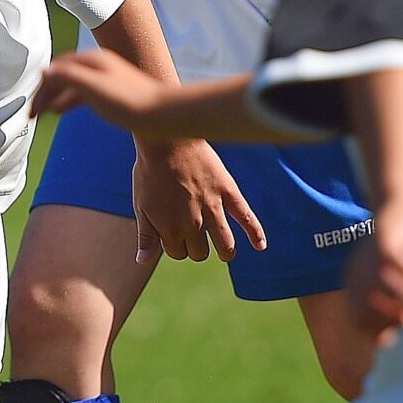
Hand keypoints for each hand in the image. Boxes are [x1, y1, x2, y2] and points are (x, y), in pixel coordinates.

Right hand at [32, 49, 166, 128]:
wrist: (162, 114)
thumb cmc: (131, 102)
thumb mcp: (93, 88)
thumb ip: (68, 78)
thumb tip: (45, 71)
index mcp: (92, 60)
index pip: (56, 68)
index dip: (41, 86)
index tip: (32, 105)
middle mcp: (98, 66)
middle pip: (62, 75)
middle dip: (45, 92)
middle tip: (33, 112)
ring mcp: (105, 79)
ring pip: (71, 85)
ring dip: (55, 97)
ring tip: (43, 112)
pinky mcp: (112, 93)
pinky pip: (82, 93)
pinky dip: (69, 101)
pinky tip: (64, 110)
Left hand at [133, 139, 268, 263]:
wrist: (167, 140)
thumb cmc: (150, 172)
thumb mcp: (141, 206)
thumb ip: (145, 236)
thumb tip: (142, 261)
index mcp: (170, 229)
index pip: (178, 253)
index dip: (174, 245)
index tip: (172, 234)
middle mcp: (194, 224)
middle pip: (200, 252)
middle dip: (195, 247)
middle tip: (191, 234)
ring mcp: (213, 209)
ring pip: (224, 245)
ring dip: (225, 252)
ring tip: (224, 253)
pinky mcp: (228, 193)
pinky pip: (246, 218)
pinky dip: (256, 233)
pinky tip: (261, 246)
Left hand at [341, 204, 402, 344]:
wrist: (402, 211)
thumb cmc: (400, 253)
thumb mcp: (396, 284)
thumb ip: (393, 311)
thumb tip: (385, 343)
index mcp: (355, 285)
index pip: (360, 321)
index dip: (382, 330)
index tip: (401, 328)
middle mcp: (358, 272)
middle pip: (369, 308)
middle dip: (394, 319)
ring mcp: (371, 256)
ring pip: (384, 286)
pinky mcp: (386, 238)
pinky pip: (397, 262)